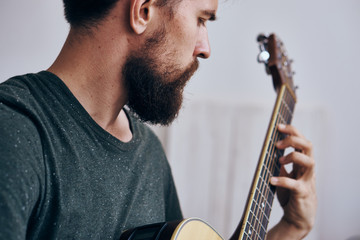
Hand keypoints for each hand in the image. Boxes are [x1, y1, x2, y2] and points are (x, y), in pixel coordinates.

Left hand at [266, 124, 316, 239]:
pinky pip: (295, 184)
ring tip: (280, 160)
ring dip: (293, 157)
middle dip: (293, 140)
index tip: (278, 126)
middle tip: (277, 145)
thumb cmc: (291, 195)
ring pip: (309, 162)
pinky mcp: (303, 194)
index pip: (302, 141)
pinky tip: (271, 180)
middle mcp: (307, 169)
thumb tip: (269, 149)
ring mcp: (307, 181)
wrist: (298, 218)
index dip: (292, 131)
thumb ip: (281, 163)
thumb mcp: (285, 175)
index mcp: (303, 163)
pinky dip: (283, 180)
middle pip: (308, 146)